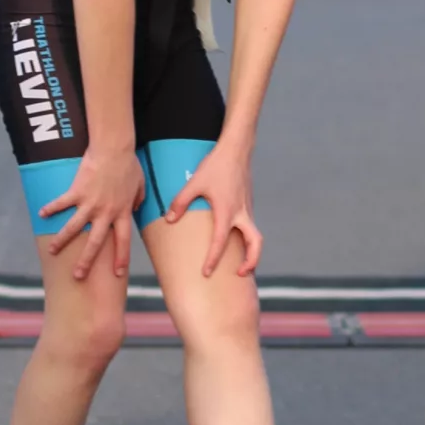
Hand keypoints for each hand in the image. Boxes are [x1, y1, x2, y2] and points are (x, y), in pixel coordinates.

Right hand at [41, 146, 145, 280]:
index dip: (121, 257)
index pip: (123, 241)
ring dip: (62, 241)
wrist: (113, 149)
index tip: (118, 273)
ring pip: (74, 228)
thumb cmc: (128, 164)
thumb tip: (134, 208)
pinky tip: (41, 215)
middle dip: (86, 261)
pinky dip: (51, 209)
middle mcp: (105, 212)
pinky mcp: (77, 191)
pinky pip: (61, 203)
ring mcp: (90, 203)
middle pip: (96, 243)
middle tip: (78, 276)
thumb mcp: (140, 184)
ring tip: (53, 252)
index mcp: (122, 212)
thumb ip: (137, 199)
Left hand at [164, 145, 260, 277]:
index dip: (213, 259)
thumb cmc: (216, 165)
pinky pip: (250, 226)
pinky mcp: (247, 204)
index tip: (206, 272)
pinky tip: (234, 240)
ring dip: (252, 252)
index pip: (221, 242)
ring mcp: (247, 209)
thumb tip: (169, 219)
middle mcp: (241, 213)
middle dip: (250, 261)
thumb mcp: (194, 182)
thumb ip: (180, 202)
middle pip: (255, 243)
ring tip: (241, 264)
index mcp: (227, 212)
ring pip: (255, 236)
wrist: (236, 149)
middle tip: (240, 274)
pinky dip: (247, 239)